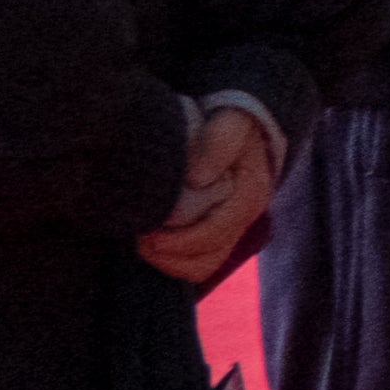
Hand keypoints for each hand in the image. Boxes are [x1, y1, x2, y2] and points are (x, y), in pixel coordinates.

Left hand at [135, 99, 283, 289]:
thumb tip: (196, 178)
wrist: (238, 125)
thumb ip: (218, 143)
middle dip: (170, 254)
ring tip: (143, 242)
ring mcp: (231, 229)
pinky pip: (196, 264)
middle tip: (140, 237)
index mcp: (250, 194)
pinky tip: (153, 243)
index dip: (182, 240)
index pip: (218, 232)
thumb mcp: (230, 123)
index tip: (149, 233)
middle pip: (209, 257)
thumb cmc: (230, 123)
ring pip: (202, 266)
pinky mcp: (216, 233)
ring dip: (169, 262)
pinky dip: (172, 261)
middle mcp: (244, 218)